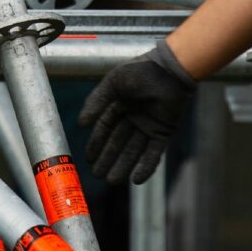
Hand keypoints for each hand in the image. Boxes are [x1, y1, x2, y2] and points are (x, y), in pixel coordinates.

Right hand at [78, 41, 194, 183]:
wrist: (171, 70)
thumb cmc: (141, 71)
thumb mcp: (113, 83)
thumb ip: (97, 102)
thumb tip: (80, 123)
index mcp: (119, 105)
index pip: (105, 129)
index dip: (96, 144)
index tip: (88, 158)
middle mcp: (133, 117)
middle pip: (118, 143)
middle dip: (107, 159)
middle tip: (97, 175)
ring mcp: (149, 126)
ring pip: (133, 151)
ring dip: (123, 166)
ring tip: (112, 180)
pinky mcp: (164, 131)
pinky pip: (154, 153)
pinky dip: (146, 166)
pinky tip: (136, 179)